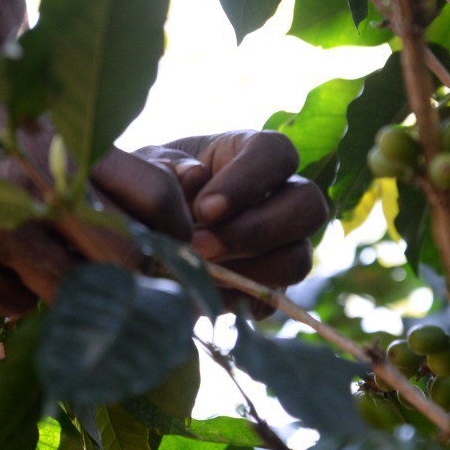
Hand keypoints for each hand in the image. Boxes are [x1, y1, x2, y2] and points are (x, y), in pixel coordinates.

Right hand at [0, 121, 193, 315]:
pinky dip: (14, 298)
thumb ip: (109, 173)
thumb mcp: (45, 133)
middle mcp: (35, 180)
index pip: (155, 191)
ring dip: (73, 298)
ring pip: (71, 295)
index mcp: (67, 141)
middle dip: (138, 292)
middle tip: (143, 309)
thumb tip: (189, 211)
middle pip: (122, 258)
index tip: (187, 269)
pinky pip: (14, 308)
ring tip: (49, 270)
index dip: (181, 238)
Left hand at [137, 131, 327, 311]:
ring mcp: (283, 242)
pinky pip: (274, 297)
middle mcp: (281, 194)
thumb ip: (168, 167)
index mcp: (253, 152)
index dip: (249, 181)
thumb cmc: (150, 183)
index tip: (205, 208)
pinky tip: (204, 292)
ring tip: (199, 269)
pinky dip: (240, 298)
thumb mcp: (149, 166)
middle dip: (255, 231)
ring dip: (251, 270)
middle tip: (201, 245)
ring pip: (299, 257)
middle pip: (309, 205)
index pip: (276, 153)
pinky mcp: (271, 284)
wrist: (140, 227)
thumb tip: (195, 178)